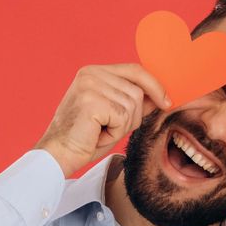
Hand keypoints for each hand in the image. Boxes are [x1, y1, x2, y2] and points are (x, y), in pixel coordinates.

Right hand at [35, 64, 170, 177]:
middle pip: (137, 91)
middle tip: (110, 128)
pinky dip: (116, 132)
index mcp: (94, 71)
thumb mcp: (115, 116)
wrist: (58, 154)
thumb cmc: (85, 138)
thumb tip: (161, 96)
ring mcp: (90, 85)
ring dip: (123, 126)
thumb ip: (134, 102)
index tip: (167, 102)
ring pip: (133, 106)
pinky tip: (98, 134)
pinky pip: (123, 118)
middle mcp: (91, 73)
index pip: (135, 70)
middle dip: (133, 116)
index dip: (155, 86)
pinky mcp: (92, 100)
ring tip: (101, 131)